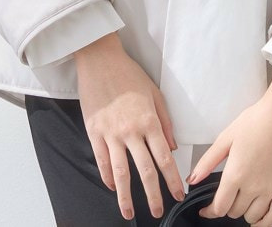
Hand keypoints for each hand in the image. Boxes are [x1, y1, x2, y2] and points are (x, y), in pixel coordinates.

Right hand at [74, 32, 186, 220]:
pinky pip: (102, 159)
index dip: (172, 180)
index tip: (177, 195)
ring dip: (126, 196)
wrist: (100, 60)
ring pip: (120, 172)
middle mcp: (131, 131)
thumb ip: (165, 122)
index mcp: (149, 121)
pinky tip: (112, 187)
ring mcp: (111, 133)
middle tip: (158, 212)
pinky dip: (107, 177)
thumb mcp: (155, 93)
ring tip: (129, 213)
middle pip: (144, 170)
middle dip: (153, 194)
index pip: (164, 157)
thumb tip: (173, 147)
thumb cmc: (129, 74)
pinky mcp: (94, 131)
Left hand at [185, 91, 271, 225]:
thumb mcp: (226, 137)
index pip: (219, 207)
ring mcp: (271, 189)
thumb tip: (192, 179)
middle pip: (234, 212)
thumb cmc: (256, 120)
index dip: (210, 211)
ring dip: (243, 212)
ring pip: (252, 216)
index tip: (206, 210)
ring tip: (241, 200)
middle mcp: (253, 185)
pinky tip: (258, 221)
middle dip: (226, 206)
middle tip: (226, 195)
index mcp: (236, 173)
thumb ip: (207, 161)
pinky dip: (264, 224)